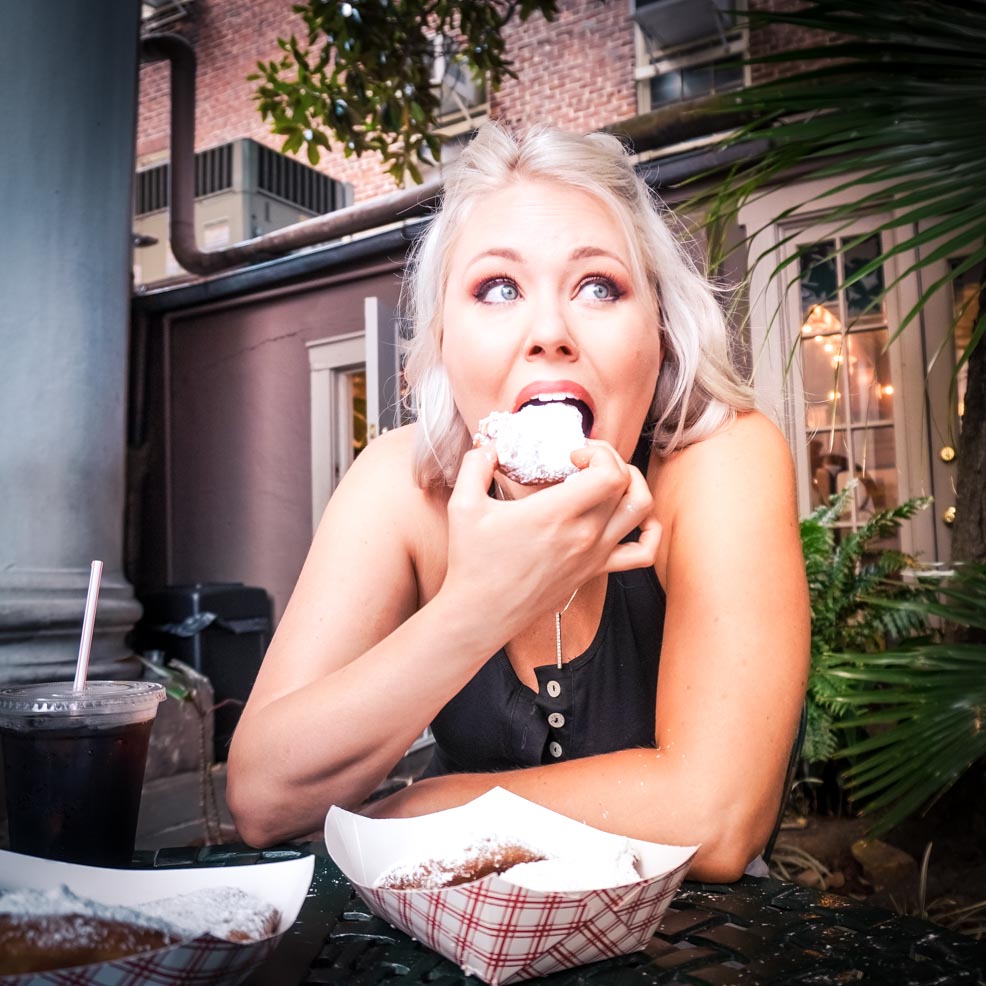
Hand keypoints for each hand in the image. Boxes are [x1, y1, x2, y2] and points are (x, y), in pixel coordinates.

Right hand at [440, 441, 660, 635]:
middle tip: (585, 459)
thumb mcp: (463, 505)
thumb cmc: (473, 562)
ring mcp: (594, 555)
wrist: (481, 613)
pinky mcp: (595, 571)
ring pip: (642, 509)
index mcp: (556, 514)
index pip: (609, 473)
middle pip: (627, 483)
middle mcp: (583, 534)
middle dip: (610, 459)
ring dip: (633, 484)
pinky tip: (631, 517)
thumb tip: (490, 447)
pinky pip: (643, 553)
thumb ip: (476, 464)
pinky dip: (650, 531)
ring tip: (608, 479)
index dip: (599, 452)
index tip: (572, 454)